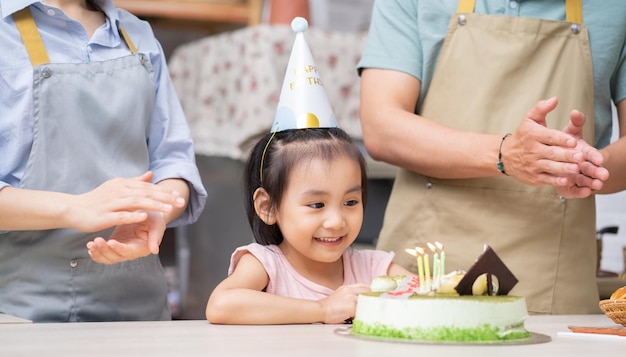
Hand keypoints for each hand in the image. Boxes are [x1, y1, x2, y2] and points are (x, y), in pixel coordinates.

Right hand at [67, 171, 184, 232]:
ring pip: (136, 203)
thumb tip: (151, 174)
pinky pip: (121, 215)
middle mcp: (118, 191)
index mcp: (122, 184)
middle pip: (145, 193)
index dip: (163, 191)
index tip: (178, 196)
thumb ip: (135, 182)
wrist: (73, 208)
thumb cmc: (96, 199)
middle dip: (164, 198)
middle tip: (180, 202)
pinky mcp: (104, 216)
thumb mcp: (116, 187)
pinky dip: (133, 216)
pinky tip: (145, 217)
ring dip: (154, 205)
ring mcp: (111, 203)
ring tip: (168, 210)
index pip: (147, 187)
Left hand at [86, 211, 165, 263]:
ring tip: (91, 244)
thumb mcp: (157, 224)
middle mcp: (131, 252)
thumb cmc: (154, 217)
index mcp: (142, 248)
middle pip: (116, 257)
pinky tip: (91, 247)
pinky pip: (104, 254)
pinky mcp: (114, 246)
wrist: (147, 213)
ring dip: (98, 252)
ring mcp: (122, 250)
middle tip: (96, 241)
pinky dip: (96, 253)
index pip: (129, 251)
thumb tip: (154, 250)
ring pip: (108, 257)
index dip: (119, 248)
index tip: (111, 241)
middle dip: (105, 250)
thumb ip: (155, 237)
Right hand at [317, 284, 369, 323]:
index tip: (372, 295)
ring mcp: (352, 299)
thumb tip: (357, 300)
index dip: (369, 290)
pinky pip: (361, 311)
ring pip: (365, 302)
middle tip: (372, 304)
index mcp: (347, 288)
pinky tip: (357, 317)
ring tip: (363, 312)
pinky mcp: (352, 308)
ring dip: (365, 307)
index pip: (363, 286)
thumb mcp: (339, 294)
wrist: (321, 310)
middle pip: (367, 292)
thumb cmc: (328, 305)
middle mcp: (350, 291)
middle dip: (371, 298)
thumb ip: (349, 294)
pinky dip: (360, 314)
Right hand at [503, 97, 585, 185]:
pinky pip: (546, 179)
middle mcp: (532, 150)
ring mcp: (532, 165)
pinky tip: (566, 180)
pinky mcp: (533, 177)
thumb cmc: (523, 136)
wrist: (505, 156)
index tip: (573, 141)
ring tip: (576, 168)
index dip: (561, 139)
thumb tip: (554, 99)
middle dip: (566, 155)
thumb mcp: (529, 120)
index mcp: (533, 135)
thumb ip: (541, 108)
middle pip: (551, 153)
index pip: (549, 137)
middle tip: (580, 156)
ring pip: (550, 167)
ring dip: (563, 168)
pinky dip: (555, 180)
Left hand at [556, 109, 608, 197]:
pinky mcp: (571, 187)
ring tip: (597, 185)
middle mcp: (582, 165)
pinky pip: (576, 190)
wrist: (553, 159)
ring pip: (586, 180)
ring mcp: (577, 177)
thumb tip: (575, 112)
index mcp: (583, 152)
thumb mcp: (570, 132)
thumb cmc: (565, 144)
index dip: (595, 156)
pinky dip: (581, 191)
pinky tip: (586, 192)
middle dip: (598, 171)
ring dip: (592, 182)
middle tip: (604, 174)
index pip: (591, 154)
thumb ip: (574, 123)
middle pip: (591, 168)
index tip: (599, 159)